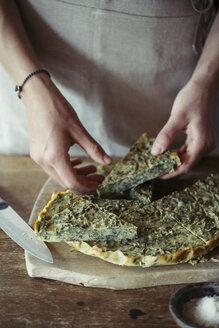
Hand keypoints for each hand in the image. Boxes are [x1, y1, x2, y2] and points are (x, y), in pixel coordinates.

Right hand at [21, 74, 111, 191]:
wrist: (37, 96)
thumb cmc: (57, 110)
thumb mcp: (79, 130)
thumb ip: (94, 149)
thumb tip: (108, 161)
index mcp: (54, 156)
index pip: (72, 182)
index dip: (88, 186)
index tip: (100, 182)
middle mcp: (44, 161)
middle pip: (66, 182)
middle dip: (84, 182)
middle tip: (99, 176)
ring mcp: (38, 158)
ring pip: (60, 175)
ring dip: (76, 175)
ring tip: (92, 168)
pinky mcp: (37, 153)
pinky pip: (54, 167)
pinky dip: (67, 168)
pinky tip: (78, 162)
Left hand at [151, 79, 216, 178]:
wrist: (206, 86)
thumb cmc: (193, 98)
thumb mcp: (177, 117)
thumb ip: (166, 136)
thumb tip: (155, 152)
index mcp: (202, 142)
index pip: (185, 166)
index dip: (170, 172)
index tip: (157, 174)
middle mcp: (206, 144)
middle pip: (187, 163)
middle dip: (170, 167)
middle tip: (153, 167)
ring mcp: (205, 141)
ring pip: (188, 157)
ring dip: (174, 160)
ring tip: (158, 161)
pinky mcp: (202, 136)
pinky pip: (189, 149)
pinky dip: (179, 152)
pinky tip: (168, 152)